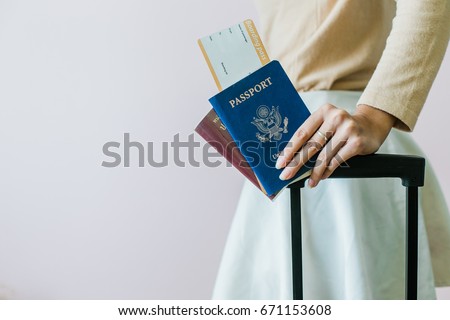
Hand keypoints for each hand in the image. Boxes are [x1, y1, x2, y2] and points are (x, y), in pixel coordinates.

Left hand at [276, 104, 395, 187]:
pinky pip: (337, 161)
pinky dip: (327, 171)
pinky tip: (321, 177)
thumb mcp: (327, 124)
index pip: (302, 133)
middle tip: (286, 175)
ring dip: (314, 172)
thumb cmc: (343, 127)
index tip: (280, 162)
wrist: (372, 125)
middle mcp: (336, 117)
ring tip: (308, 182)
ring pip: (324, 156)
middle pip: (311, 145)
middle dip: (296, 163)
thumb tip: (291, 158)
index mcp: (323, 111)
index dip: (289, 149)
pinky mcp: (356, 142)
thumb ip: (313, 135)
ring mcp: (347, 129)